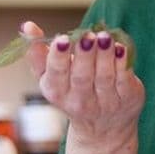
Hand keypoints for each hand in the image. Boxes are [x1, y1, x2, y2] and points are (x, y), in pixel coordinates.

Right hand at [22, 21, 144, 145]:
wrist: (104, 128)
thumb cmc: (73, 91)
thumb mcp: (51, 76)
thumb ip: (38, 52)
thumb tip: (27, 25)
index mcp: (56, 92)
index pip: (56, 74)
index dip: (58, 57)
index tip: (61, 39)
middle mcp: (80, 101)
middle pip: (82, 76)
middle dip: (84, 54)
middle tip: (87, 35)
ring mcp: (105, 102)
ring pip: (104, 76)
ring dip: (104, 55)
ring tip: (104, 36)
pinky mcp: (127, 99)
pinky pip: (124, 79)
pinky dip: (122, 63)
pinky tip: (120, 47)